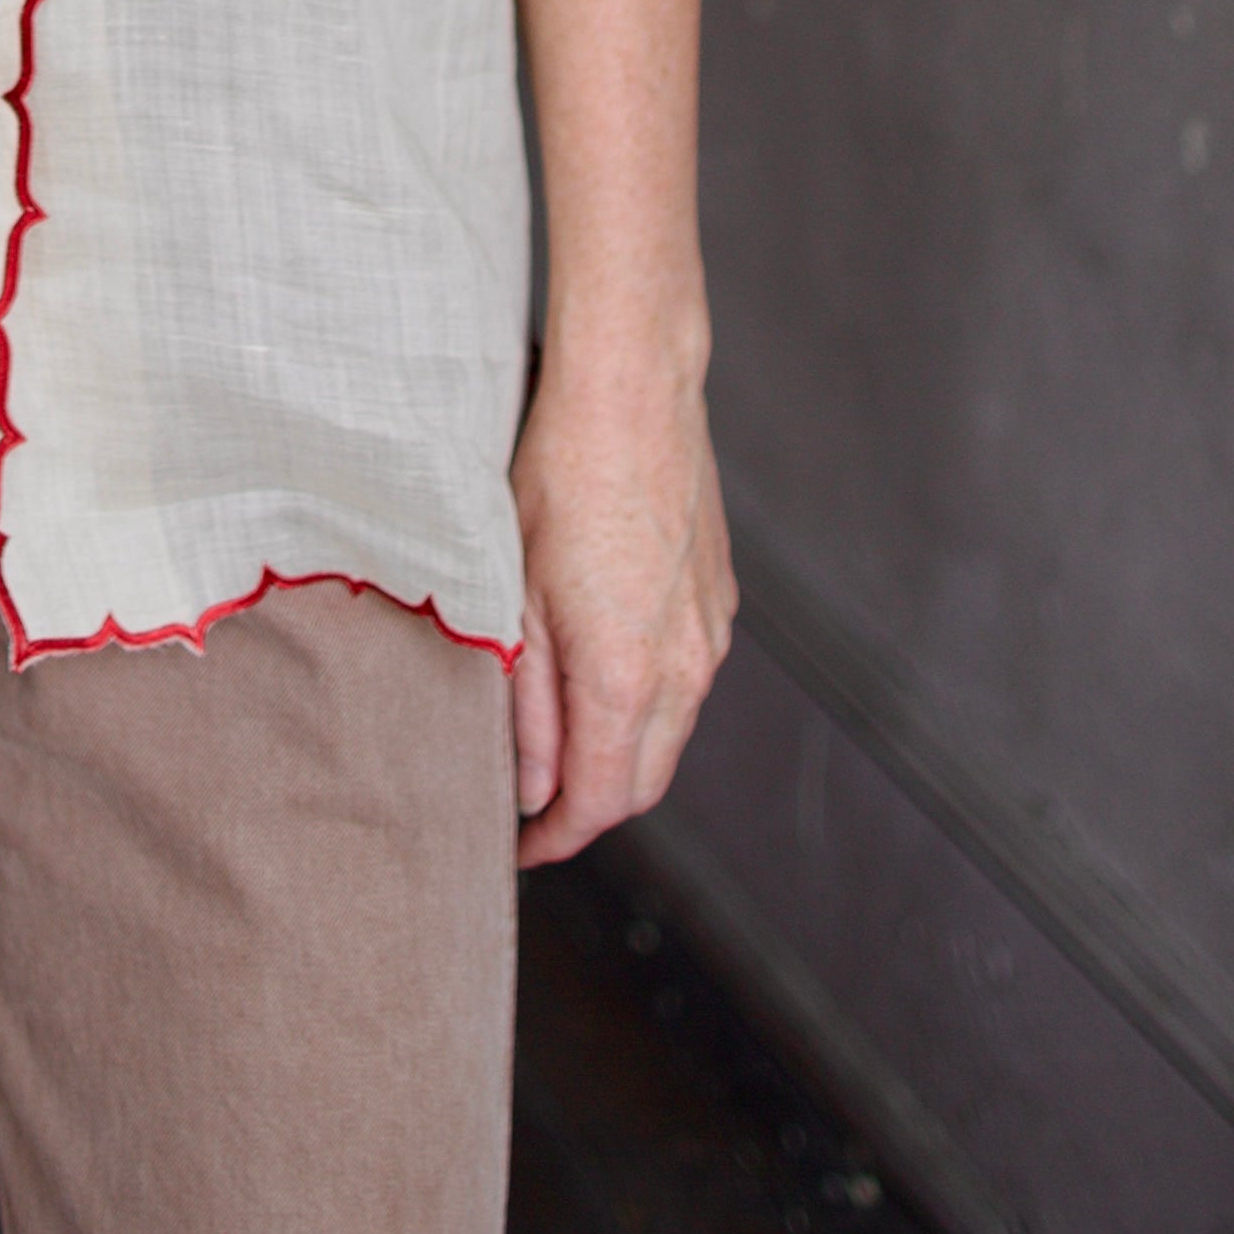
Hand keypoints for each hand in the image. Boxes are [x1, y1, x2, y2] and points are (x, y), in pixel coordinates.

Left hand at [507, 343, 735, 869]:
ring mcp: (709, 633)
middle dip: (587, 808)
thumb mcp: (515, 592)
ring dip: (618, 754)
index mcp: (627, 677)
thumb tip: (533, 785)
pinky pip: (687, 681)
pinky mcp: (718, 599)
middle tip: (528, 804)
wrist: (634, 387)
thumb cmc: (558, 473)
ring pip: (669, 734)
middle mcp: (685, 668)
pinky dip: (647, 704)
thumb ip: (530, 701)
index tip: (515, 846)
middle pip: (641, 782)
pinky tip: (603, 672)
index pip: (598, 804)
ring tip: (557, 740)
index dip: (553, 839)